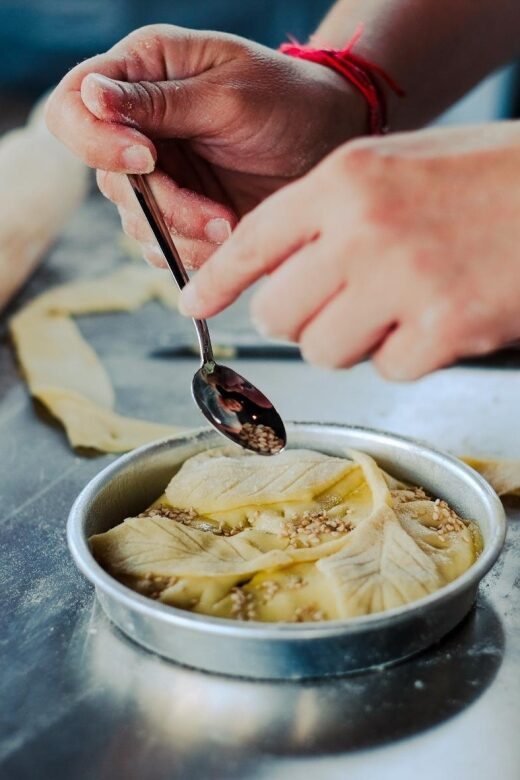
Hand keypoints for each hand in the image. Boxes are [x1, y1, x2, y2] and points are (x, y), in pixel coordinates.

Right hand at [45, 24, 364, 267]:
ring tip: (232, 222)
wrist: (331, 143)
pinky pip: (163, 248)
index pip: (71, 107)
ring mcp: (159, 176)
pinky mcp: (179, 214)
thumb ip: (161, 101)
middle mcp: (139, 126)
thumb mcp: (231, 93)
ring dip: (184, 233)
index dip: (95, 140)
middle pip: (107, 179)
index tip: (147, 159)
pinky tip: (228, 233)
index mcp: (142, 74)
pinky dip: (194, 251)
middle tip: (217, 213)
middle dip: (163, 205)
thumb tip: (90, 96)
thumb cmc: (290, 100)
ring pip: (135, 223)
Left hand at [178, 121, 519, 378]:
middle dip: (297, 320)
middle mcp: (364, 230)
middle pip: (277, 314)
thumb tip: (280, 270)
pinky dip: (407, 356)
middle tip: (331, 308)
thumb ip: (333, 214)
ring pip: (323, 351)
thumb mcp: (396, 166)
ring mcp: (403, 283)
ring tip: (398, 308)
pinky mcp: (444, 330)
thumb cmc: (486, 177)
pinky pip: (386, 370)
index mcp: (347, 180)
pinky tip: (438, 319)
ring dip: (351, 341)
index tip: (190, 304)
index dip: (215, 278)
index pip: (253, 240)